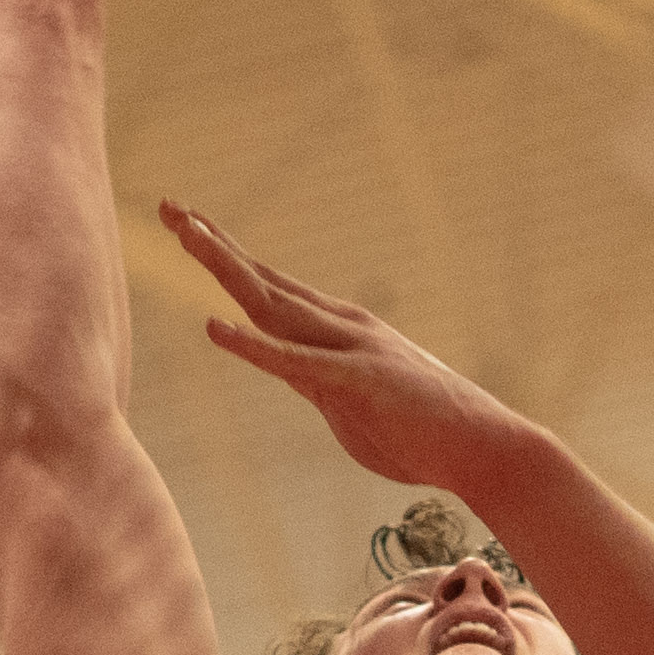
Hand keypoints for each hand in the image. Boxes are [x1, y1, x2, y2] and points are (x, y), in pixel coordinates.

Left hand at [164, 204, 529, 493]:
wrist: (483, 447)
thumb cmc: (423, 434)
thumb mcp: (354, 405)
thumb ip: (320, 383)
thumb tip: (296, 375)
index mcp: (338, 331)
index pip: (270, 287)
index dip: (226, 256)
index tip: (189, 227)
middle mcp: (340, 326)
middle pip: (262, 280)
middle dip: (213, 243)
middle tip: (170, 207)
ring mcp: (348, 348)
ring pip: (273, 303)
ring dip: (226, 268)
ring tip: (187, 236)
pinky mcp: (356, 381)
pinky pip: (293, 362)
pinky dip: (252, 346)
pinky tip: (214, 330)